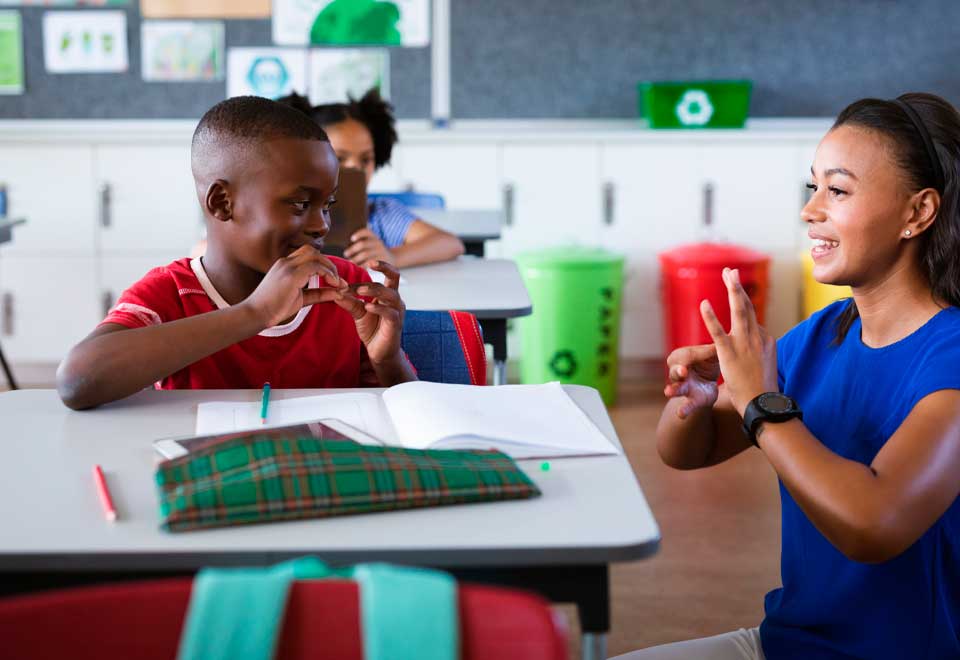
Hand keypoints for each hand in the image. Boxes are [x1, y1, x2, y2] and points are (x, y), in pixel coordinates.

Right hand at [242, 245, 346, 327]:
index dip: (324, 265)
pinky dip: (327, 273)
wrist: (255, 314)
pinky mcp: (290, 275)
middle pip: (313, 251)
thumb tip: (338, 292)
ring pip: (315, 255)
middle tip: (338, 281)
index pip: (308, 255)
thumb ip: (319, 294)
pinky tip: (333, 285)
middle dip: (329, 264)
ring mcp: (287, 267)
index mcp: (285, 265)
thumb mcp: (301, 299)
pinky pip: (315, 266)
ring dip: (330, 267)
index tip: (336, 281)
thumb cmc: (275, 308)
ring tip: (337, 283)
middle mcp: (286, 262)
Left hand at [334, 260, 404, 363]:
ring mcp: (398, 311)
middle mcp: (396, 300)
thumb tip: (336, 290)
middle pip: (395, 277)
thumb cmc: (372, 330)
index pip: (390, 274)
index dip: (380, 266)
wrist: (379, 352)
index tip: (367, 262)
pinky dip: (379, 308)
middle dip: (384, 268)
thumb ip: (350, 301)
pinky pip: (390, 312)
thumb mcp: (358, 312)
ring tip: (359, 290)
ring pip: (391, 294)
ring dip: (374, 290)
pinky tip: (368, 306)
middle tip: (369, 263)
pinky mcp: (396, 324)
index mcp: (388, 294)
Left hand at [344, 228, 393, 267]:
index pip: (367, 232)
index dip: (359, 234)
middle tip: (346, 254)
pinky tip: (358, 268)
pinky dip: (363, 265)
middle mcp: (378, 243)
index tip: (352, 239)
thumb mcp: (373, 243)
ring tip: (350, 262)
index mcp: (374, 237)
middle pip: (363, 244)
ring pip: (365, 254)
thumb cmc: (376, 251)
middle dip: (352, 249)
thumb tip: (347, 246)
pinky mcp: (382, 261)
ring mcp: (381, 252)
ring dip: (355, 258)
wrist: (393, 259)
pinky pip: (370, 263)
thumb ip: (363, 241)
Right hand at [664, 343, 720, 418]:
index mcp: (682, 356)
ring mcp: (683, 387)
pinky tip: (680, 414)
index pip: (687, 354)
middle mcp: (678, 371)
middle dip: (678, 371)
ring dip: (673, 390)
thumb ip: (715, 349)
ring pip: (676, 387)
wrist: (710, 382)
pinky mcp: (691, 400)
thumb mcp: (712, 354)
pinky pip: (686, 405)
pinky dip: (683, 410)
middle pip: (675, 370)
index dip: (697, 354)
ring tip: (668, 392)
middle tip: (683, 371)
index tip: (709, 351)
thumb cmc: (708, 362)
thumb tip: (724, 337)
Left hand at [700, 268, 777, 415]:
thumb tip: (758, 345)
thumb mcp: (766, 365)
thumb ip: (760, 351)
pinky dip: (710, 316)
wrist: (763, 404)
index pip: (753, 319)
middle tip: (731, 271)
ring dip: (732, 290)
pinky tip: (703, 303)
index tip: (734, 288)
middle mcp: (758, 337)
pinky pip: (718, 332)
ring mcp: (745, 344)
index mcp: (766, 340)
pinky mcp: (729, 353)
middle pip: (748, 307)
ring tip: (727, 273)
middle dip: (737, 287)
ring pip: (738, 311)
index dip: (743, 303)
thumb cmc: (762, 390)